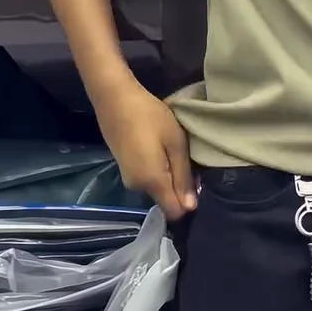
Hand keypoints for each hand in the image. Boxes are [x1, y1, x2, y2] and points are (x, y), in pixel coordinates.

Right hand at [95, 79, 196, 220]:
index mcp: (152, 182)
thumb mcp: (175, 142)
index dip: (188, 202)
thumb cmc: (149, 116)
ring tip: (173, 148)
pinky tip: (159, 146)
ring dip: (168, 175)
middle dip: (179, 186)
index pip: (173, 212)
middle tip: (187, 157)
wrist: (115, 98)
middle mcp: (137, 187)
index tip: (196, 180)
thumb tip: (190, 208)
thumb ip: (183, 176)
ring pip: (157, 188)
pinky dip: (157, 168)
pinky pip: (147, 178)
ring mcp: (128, 178)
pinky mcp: (124, 168)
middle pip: (166, 199)